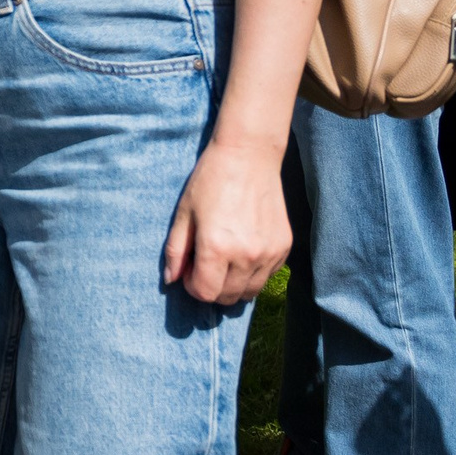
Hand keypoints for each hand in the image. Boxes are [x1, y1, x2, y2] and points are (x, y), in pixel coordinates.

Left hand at [162, 138, 291, 304]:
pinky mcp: (284, 246)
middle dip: (211, 289)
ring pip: (250, 292)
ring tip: (223, 261)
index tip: (189, 271)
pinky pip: (267, 276)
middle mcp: (246, 255)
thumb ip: (175, 251)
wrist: (248, 156)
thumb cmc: (210, 181)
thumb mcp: (183, 214)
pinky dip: (252, 274)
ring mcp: (269, 253)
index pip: (206, 293)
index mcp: (216, 248)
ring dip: (233, 285)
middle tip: (204, 267)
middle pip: (228, 297)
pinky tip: (242, 252)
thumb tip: (171, 280)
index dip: (193, 287)